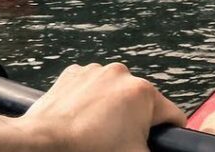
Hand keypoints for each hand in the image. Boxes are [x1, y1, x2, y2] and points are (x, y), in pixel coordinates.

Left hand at [14, 63, 184, 151]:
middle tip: (118, 140)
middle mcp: (123, 74)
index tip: (158, 142)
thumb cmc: (88, 150)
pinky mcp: (75, 73)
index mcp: (144, 92)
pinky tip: (81, 118)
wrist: (41, 144)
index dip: (169, 133)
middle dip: (135, 119)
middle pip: (142, 102)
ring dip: (113, 108)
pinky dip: (91, 100)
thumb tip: (158, 147)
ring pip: (117, 92)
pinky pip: (93, 86)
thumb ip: (155, 149)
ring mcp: (96, 70)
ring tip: (95, 130)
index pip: (173, 115)